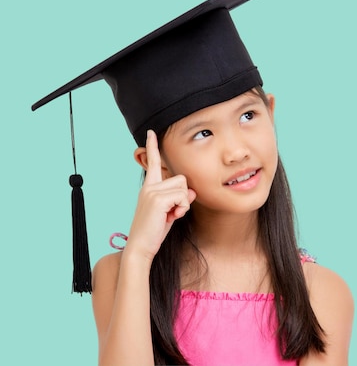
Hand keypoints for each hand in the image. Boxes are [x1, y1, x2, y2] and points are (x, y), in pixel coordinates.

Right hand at [125, 130, 195, 262]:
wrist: (140, 247)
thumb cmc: (154, 231)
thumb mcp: (170, 212)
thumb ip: (180, 199)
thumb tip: (191, 191)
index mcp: (149, 187)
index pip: (153, 162)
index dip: (152, 146)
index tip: (151, 133)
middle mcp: (149, 186)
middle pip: (181, 178)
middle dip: (182, 196)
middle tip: (171, 212)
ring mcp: (152, 191)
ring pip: (183, 187)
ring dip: (182, 204)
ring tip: (170, 216)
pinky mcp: (158, 199)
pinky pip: (182, 198)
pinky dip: (182, 209)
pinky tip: (170, 218)